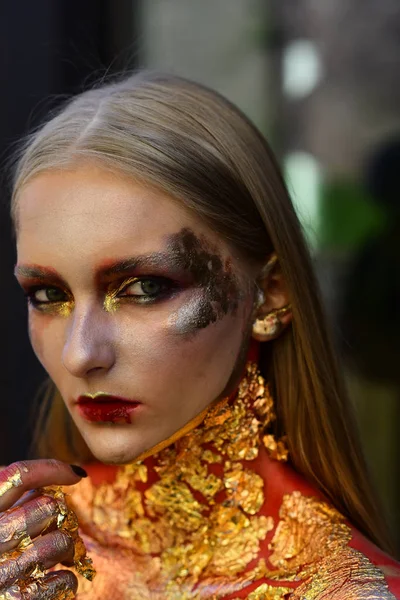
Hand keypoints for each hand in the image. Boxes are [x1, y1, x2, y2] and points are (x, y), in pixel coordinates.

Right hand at [0, 459, 86, 598]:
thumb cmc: (1, 559)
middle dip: (62, 518)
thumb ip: (18, 503)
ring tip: (59, 557)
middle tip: (60, 531)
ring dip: (68, 549)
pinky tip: (51, 582)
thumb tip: (72, 474)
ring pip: (61, 541)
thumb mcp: (0, 522)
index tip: (75, 475)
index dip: (51, 469)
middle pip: (48, 506)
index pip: (18, 476)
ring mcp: (2, 573)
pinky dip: (66, 580)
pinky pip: (64, 579)